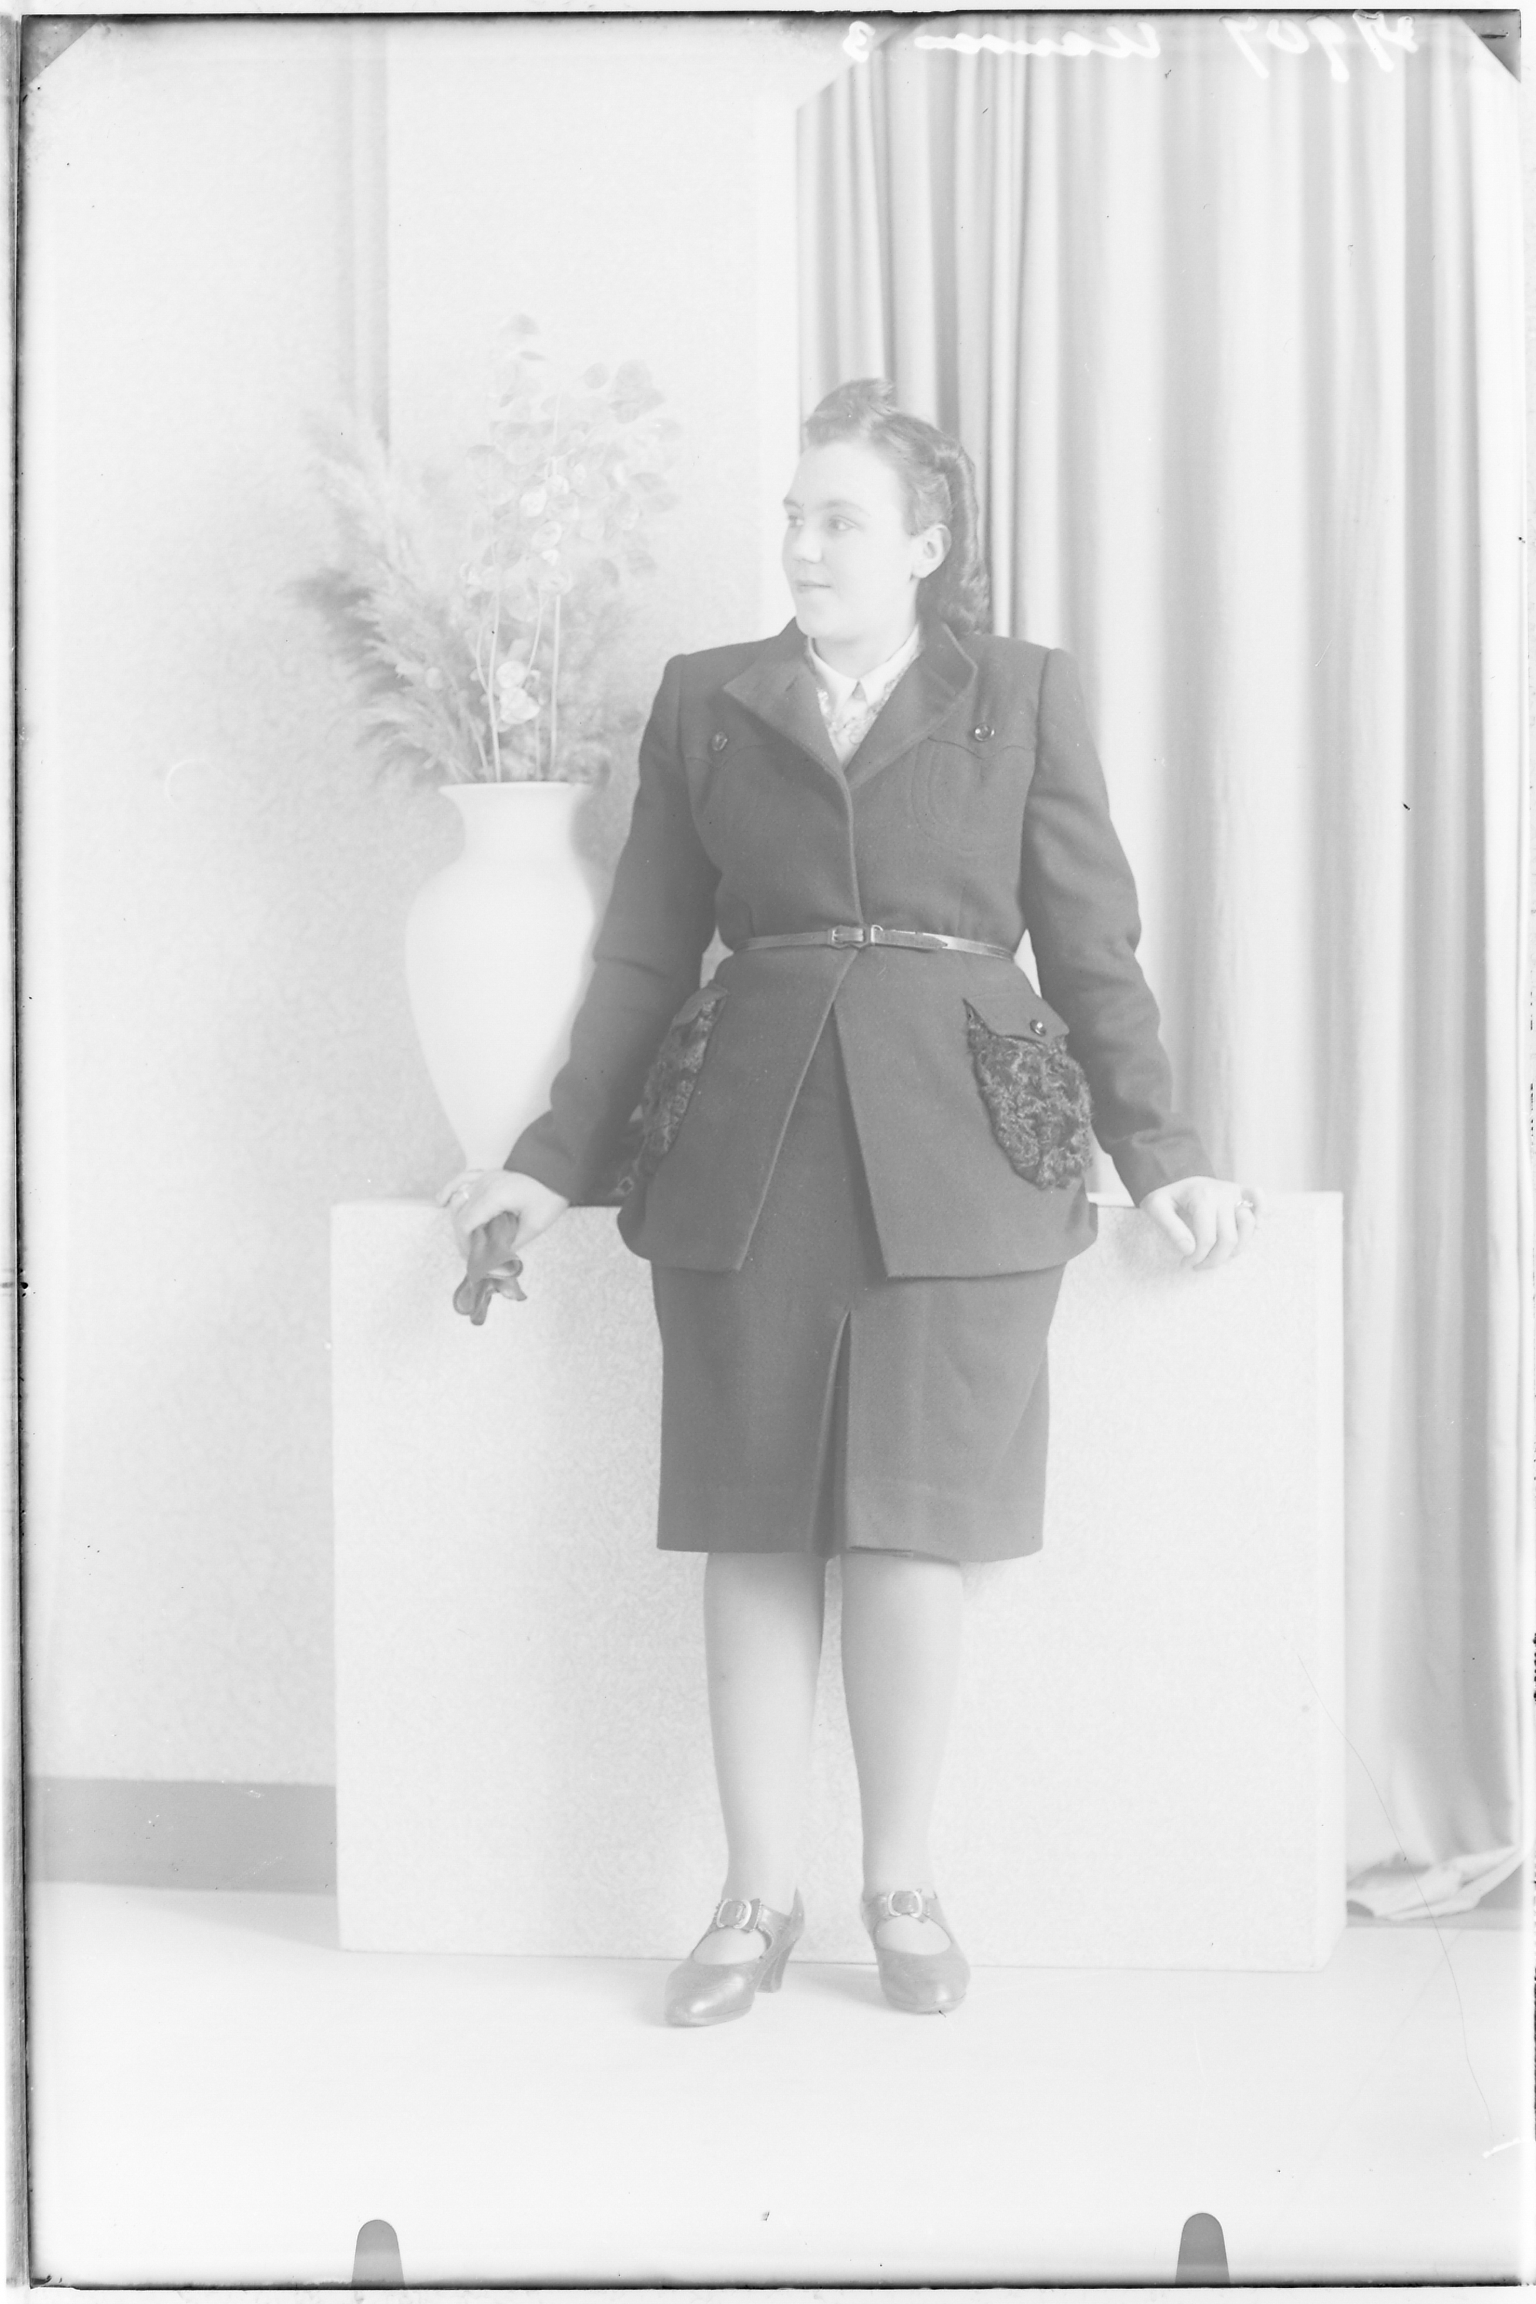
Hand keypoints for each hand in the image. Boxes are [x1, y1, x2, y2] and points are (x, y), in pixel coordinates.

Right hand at [437, 1167, 569, 1258]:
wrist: (559, 1169)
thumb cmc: (550, 1196)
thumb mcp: (534, 1225)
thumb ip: (512, 1243)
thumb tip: (495, 1259)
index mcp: (494, 1197)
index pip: (465, 1224)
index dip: (464, 1245)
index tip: (473, 1258)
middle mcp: (484, 1184)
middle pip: (459, 1214)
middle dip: (462, 1237)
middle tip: (473, 1254)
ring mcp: (485, 1176)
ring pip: (458, 1199)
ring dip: (458, 1219)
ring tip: (467, 1238)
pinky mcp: (488, 1173)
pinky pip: (462, 1179)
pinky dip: (449, 1189)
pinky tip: (441, 1201)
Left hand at [1138, 1176, 1264, 1268]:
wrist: (1174, 1175)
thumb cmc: (1165, 1197)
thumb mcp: (1155, 1207)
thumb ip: (1170, 1228)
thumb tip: (1189, 1250)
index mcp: (1201, 1197)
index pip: (1207, 1239)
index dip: (1197, 1258)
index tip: (1186, 1264)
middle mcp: (1222, 1193)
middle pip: (1229, 1239)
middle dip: (1214, 1260)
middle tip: (1199, 1266)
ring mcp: (1234, 1191)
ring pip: (1248, 1226)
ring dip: (1236, 1248)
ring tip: (1218, 1254)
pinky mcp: (1242, 1191)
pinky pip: (1259, 1198)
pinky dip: (1261, 1213)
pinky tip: (1252, 1229)